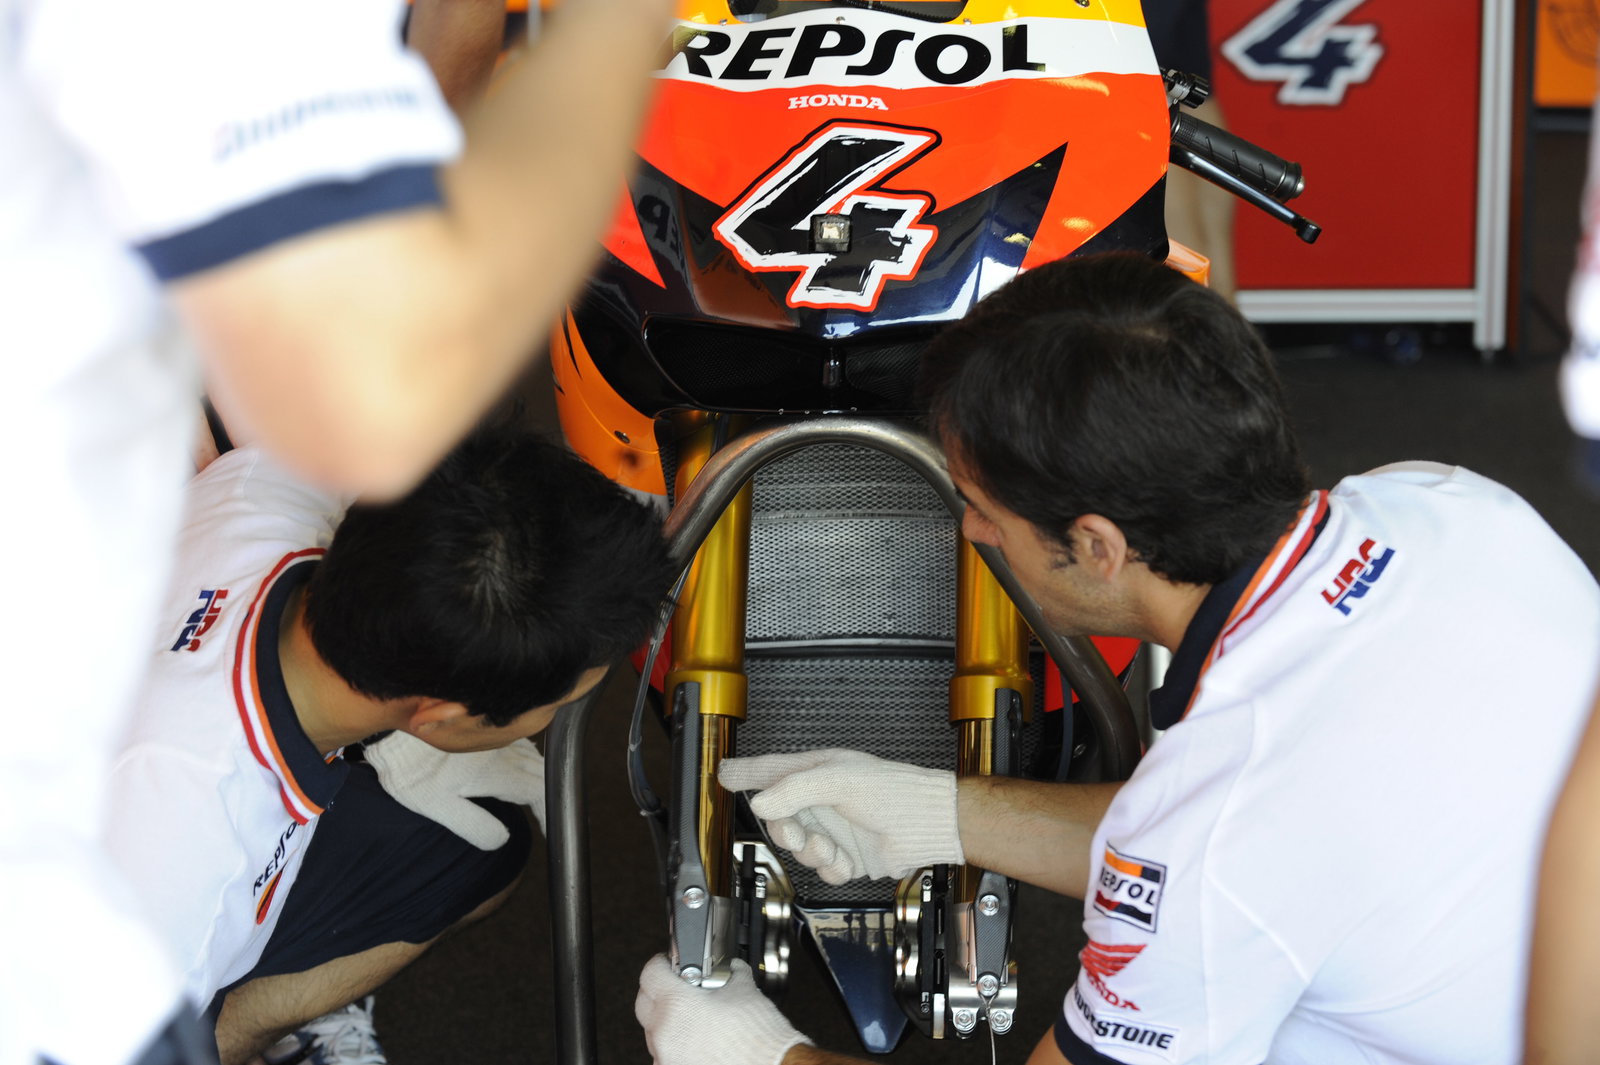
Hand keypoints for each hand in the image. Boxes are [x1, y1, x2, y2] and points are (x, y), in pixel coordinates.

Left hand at [363, 731, 544, 848]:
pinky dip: (525, 757)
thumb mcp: (437, 805)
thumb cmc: (410, 769)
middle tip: (544, 815)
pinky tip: (514, 764)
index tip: (550, 827)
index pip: (538, 792)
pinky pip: (517, 741)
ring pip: (532, 754)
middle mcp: (502, 750)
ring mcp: (494, 736)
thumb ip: (473, 824)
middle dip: (547, 794)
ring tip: (533, 793)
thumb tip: (502, 839)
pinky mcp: (482, 726)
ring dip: (539, 775)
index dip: (548, 812)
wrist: (392, 728)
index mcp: (497, 772)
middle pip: (541, 772)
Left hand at [635, 955, 807, 1064]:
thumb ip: (731, 972)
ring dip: (667, 1021)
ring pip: (654, 1032)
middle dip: (659, 992)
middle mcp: (665, 1033)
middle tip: (678, 987)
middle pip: (645, 1003)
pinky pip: (664, 1054)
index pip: (651, 974)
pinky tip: (695, 1040)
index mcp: (677, 1004)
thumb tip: (732, 968)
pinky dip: (675, 1045)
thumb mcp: (745, 989)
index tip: (666, 964)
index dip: (660, 964)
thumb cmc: (758, 1036)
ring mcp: (666, 1057)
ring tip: (693, 1017)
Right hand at [719, 749, 961, 883]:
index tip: (722, 774)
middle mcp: (822, 801)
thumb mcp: (838, 780)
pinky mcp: (847, 856)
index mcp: (817, 773)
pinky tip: (847, 859)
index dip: (745, 774)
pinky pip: (823, 870)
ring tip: (830, 846)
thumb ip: (794, 790)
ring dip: (812, 852)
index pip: (770, 772)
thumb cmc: (893, 791)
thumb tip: (760, 803)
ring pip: (799, 850)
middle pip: (780, 819)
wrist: (927, 825)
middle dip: (786, 831)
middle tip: (798, 834)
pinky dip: (832, 868)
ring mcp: (834, 830)